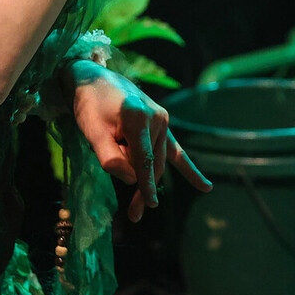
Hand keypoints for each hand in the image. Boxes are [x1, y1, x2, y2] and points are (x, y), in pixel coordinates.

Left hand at [68, 60, 210, 221]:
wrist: (94, 78)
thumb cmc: (89, 104)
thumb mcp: (91, 130)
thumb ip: (109, 156)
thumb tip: (131, 180)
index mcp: (140, 118)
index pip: (145, 159)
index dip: (145, 184)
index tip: (148, 205)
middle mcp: (158, 118)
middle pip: (153, 163)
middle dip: (144, 190)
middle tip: (133, 216)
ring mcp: (163, 120)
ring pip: (158, 160)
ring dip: (148, 181)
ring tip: (137, 210)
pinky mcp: (162, 123)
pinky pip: (176, 150)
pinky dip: (188, 169)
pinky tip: (206, 187)